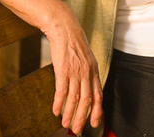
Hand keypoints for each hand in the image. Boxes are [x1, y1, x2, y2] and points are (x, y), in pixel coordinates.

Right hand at [44, 6, 103, 134]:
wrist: (64, 28)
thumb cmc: (74, 43)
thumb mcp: (87, 58)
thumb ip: (88, 74)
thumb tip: (87, 89)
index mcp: (94, 71)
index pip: (98, 96)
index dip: (97, 111)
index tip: (94, 123)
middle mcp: (86, 73)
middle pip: (86, 101)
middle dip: (82, 118)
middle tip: (77, 129)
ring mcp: (74, 72)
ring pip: (74, 99)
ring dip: (69, 114)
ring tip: (65, 124)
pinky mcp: (62, 70)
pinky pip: (61, 91)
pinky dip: (58, 103)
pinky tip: (55, 110)